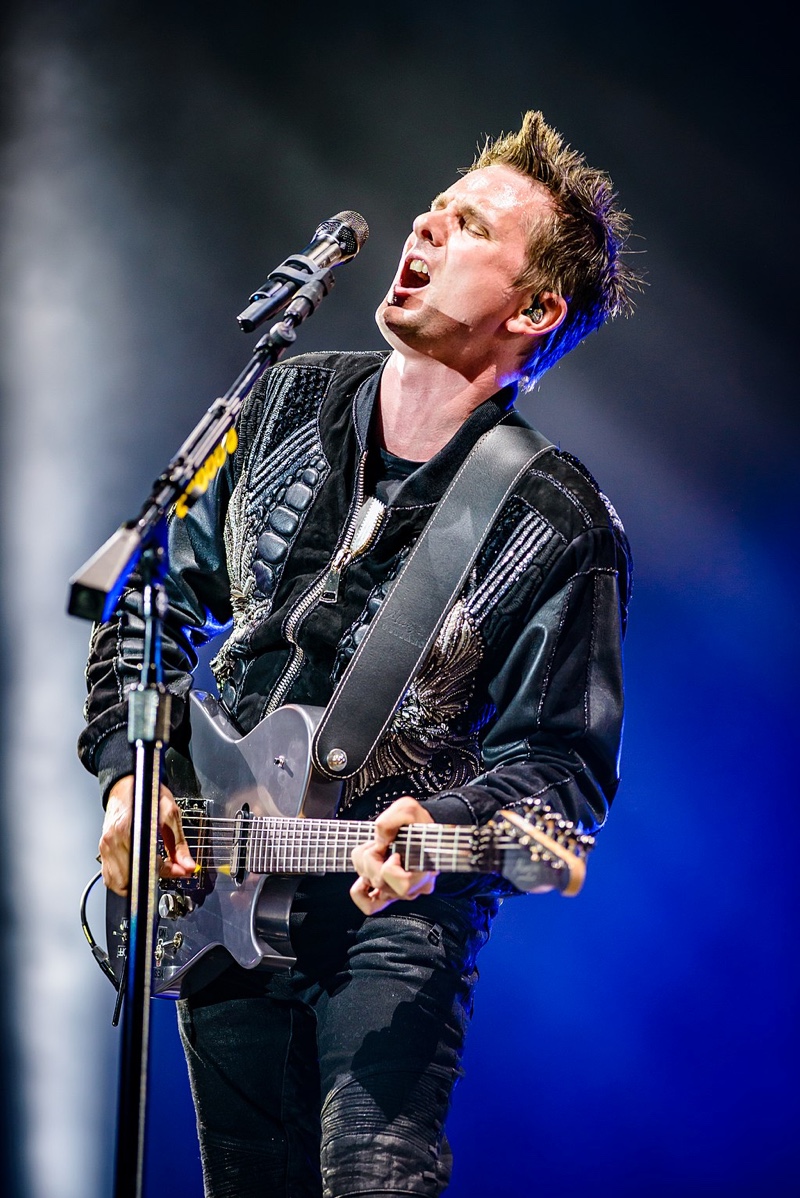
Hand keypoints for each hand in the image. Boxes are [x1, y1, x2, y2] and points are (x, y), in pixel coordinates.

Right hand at [98, 775, 195, 896]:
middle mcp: (112, 841)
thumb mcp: (170, 814)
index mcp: (128, 830)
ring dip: (136, 883)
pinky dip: (124, 879)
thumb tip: (188, 866)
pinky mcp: (102, 849)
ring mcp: (105, 846)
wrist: (127, 783)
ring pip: (117, 882)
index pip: (144, 865)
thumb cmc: (148, 794)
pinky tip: (137, 868)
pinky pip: (110, 876)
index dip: (164, 872)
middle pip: (129, 880)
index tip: (178, 871)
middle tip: (165, 868)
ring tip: (151, 868)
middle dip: (149, 879)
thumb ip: (179, 844)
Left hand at [350, 796, 436, 914]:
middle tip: (382, 844)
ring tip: (378, 851)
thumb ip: (393, 819)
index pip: (402, 884)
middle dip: (372, 857)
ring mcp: (400, 892)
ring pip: (371, 886)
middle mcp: (414, 887)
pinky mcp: (388, 893)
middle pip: (379, 882)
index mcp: (424, 870)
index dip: (391, 866)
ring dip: (366, 863)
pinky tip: (364, 877)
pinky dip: (360, 891)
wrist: (420, 830)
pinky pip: (369, 905)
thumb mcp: (408, 809)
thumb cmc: (418, 824)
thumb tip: (380, 840)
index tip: (395, 852)